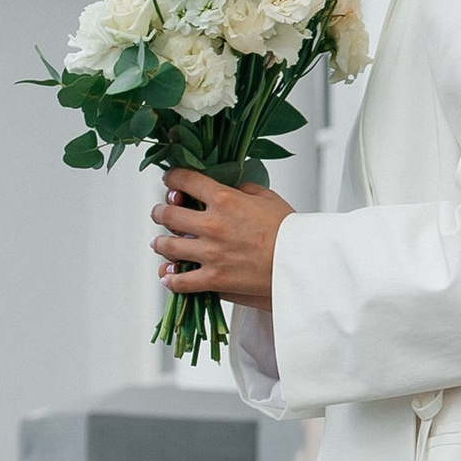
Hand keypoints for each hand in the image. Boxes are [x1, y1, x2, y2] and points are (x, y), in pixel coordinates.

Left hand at [153, 170, 292, 310]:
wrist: (301, 263)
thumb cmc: (290, 231)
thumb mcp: (267, 197)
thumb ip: (243, 189)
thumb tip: (230, 188)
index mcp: (225, 200)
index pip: (186, 181)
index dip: (173, 178)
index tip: (170, 180)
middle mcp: (211, 225)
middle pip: (169, 214)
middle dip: (160, 212)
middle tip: (160, 212)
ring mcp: (210, 254)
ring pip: (167, 247)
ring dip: (159, 243)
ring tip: (159, 243)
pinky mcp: (214, 280)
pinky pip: (181, 281)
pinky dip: (170, 278)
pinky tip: (168, 275)